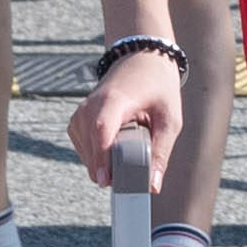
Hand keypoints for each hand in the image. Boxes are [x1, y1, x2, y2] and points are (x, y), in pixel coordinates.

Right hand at [68, 48, 182, 186]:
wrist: (141, 59)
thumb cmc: (158, 87)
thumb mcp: (169, 119)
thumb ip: (161, 152)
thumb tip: (153, 186)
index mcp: (114, 100)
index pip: (101, 130)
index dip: (102, 157)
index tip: (107, 181)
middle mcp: (91, 105)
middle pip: (92, 146)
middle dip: (109, 169)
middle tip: (133, 177)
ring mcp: (81, 113)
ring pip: (86, 152)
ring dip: (106, 162)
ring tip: (130, 148)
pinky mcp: (78, 120)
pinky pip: (84, 148)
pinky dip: (98, 156)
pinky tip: (116, 149)